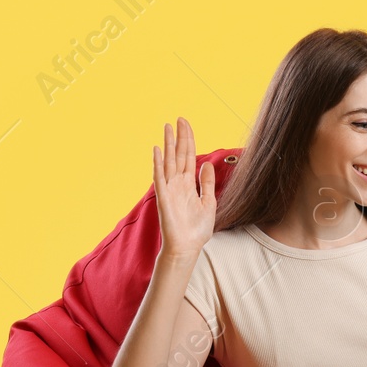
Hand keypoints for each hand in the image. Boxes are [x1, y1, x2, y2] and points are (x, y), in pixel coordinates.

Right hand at [153, 116, 216, 259]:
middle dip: (179, 137)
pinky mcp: (164, 198)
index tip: (186, 124)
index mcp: (188, 184)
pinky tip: (157, 151)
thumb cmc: (197, 229)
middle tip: (179, 119)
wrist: (188, 248)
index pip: (188, 157)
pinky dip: (158, 164)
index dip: (188, 140)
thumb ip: (207, 183)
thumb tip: (207, 164)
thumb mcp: (209, 202)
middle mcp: (178, 184)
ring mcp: (170, 190)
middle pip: (178, 155)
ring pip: (169, 162)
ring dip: (167, 145)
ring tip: (167, 127)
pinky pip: (160, 178)